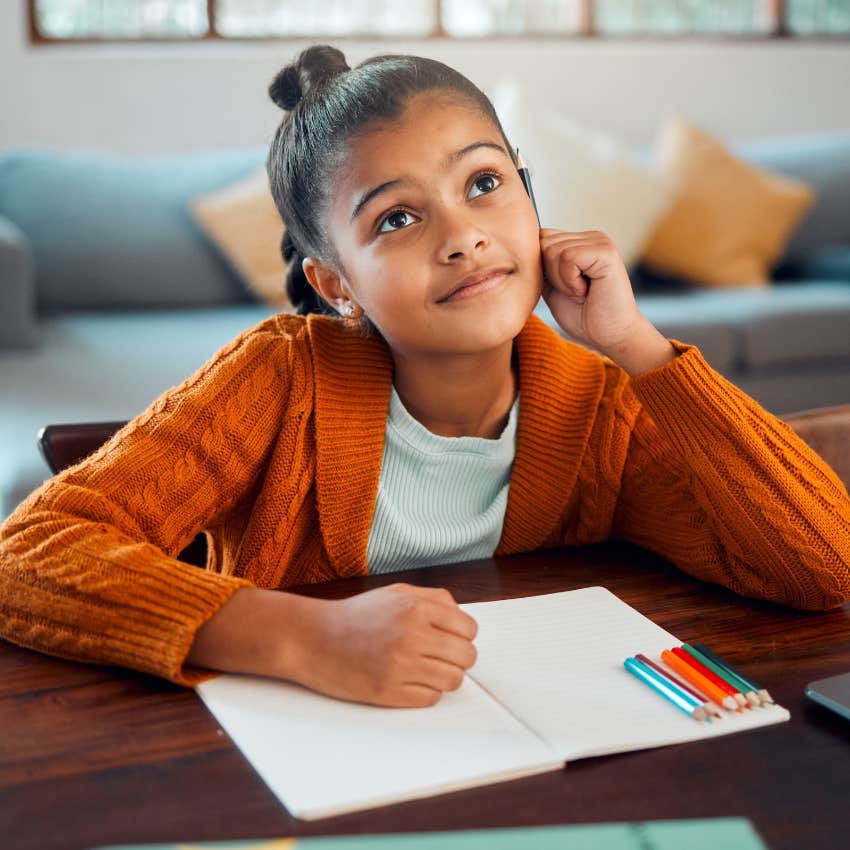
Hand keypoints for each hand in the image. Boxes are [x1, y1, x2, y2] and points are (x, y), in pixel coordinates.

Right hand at [289, 583, 478, 707]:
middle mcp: (411, 635)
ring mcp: (400, 665)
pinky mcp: (388, 692)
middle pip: (466, 656)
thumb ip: (433, 598)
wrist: (311, 638)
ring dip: (444, 677)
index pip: (468, 628)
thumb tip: (462, 616)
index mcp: (415, 607)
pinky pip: (430, 699)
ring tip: (425, 670)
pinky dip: (425, 693)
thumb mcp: (395, 593)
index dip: (463, 635)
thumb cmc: (355, 615)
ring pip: (453, 680)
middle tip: (440, 657)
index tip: (449, 639)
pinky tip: (409, 682)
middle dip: (458, 658)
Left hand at [539, 229, 645, 353]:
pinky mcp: (606, 251)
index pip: (541, 238)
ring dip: (562, 281)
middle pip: (544, 242)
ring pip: (552, 250)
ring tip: (582, 292)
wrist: (610, 337)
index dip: (542, 268)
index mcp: (579, 243)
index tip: (563, 289)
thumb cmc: (583, 317)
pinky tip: (587, 291)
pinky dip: (570, 281)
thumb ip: (541, 265)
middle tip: (575, 292)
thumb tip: (521, 249)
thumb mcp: (552, 287)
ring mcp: (600, 241)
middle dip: (551, 274)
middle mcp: (591, 237)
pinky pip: (568, 257)